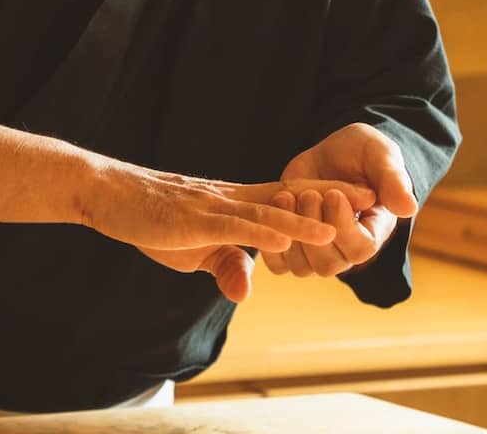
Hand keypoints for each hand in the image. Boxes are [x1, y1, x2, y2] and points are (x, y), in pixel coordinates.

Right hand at [76, 162, 375, 301]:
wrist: (113, 197)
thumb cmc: (157, 221)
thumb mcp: (198, 250)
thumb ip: (227, 265)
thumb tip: (245, 291)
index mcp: (240, 203)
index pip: (292, 197)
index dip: (327, 195)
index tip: (365, 195)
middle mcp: (235, 199)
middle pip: (291, 196)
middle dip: (331, 197)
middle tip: (373, 196)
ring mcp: (217, 207)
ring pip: (267, 212)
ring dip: (302, 220)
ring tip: (336, 226)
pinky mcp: (196, 220)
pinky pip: (234, 226)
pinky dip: (260, 232)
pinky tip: (283, 240)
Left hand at [264, 124, 416, 278]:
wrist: (334, 152)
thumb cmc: (363, 153)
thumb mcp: (380, 156)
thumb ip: (393, 180)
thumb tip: (409, 208)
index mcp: (373, 232)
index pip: (360, 249)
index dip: (343, 226)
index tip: (333, 193)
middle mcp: (345, 250)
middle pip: (328, 264)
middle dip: (313, 227)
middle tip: (309, 193)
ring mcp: (317, 251)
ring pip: (302, 267)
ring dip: (291, 232)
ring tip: (289, 195)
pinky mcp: (293, 245)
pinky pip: (279, 264)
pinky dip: (272, 241)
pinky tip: (275, 205)